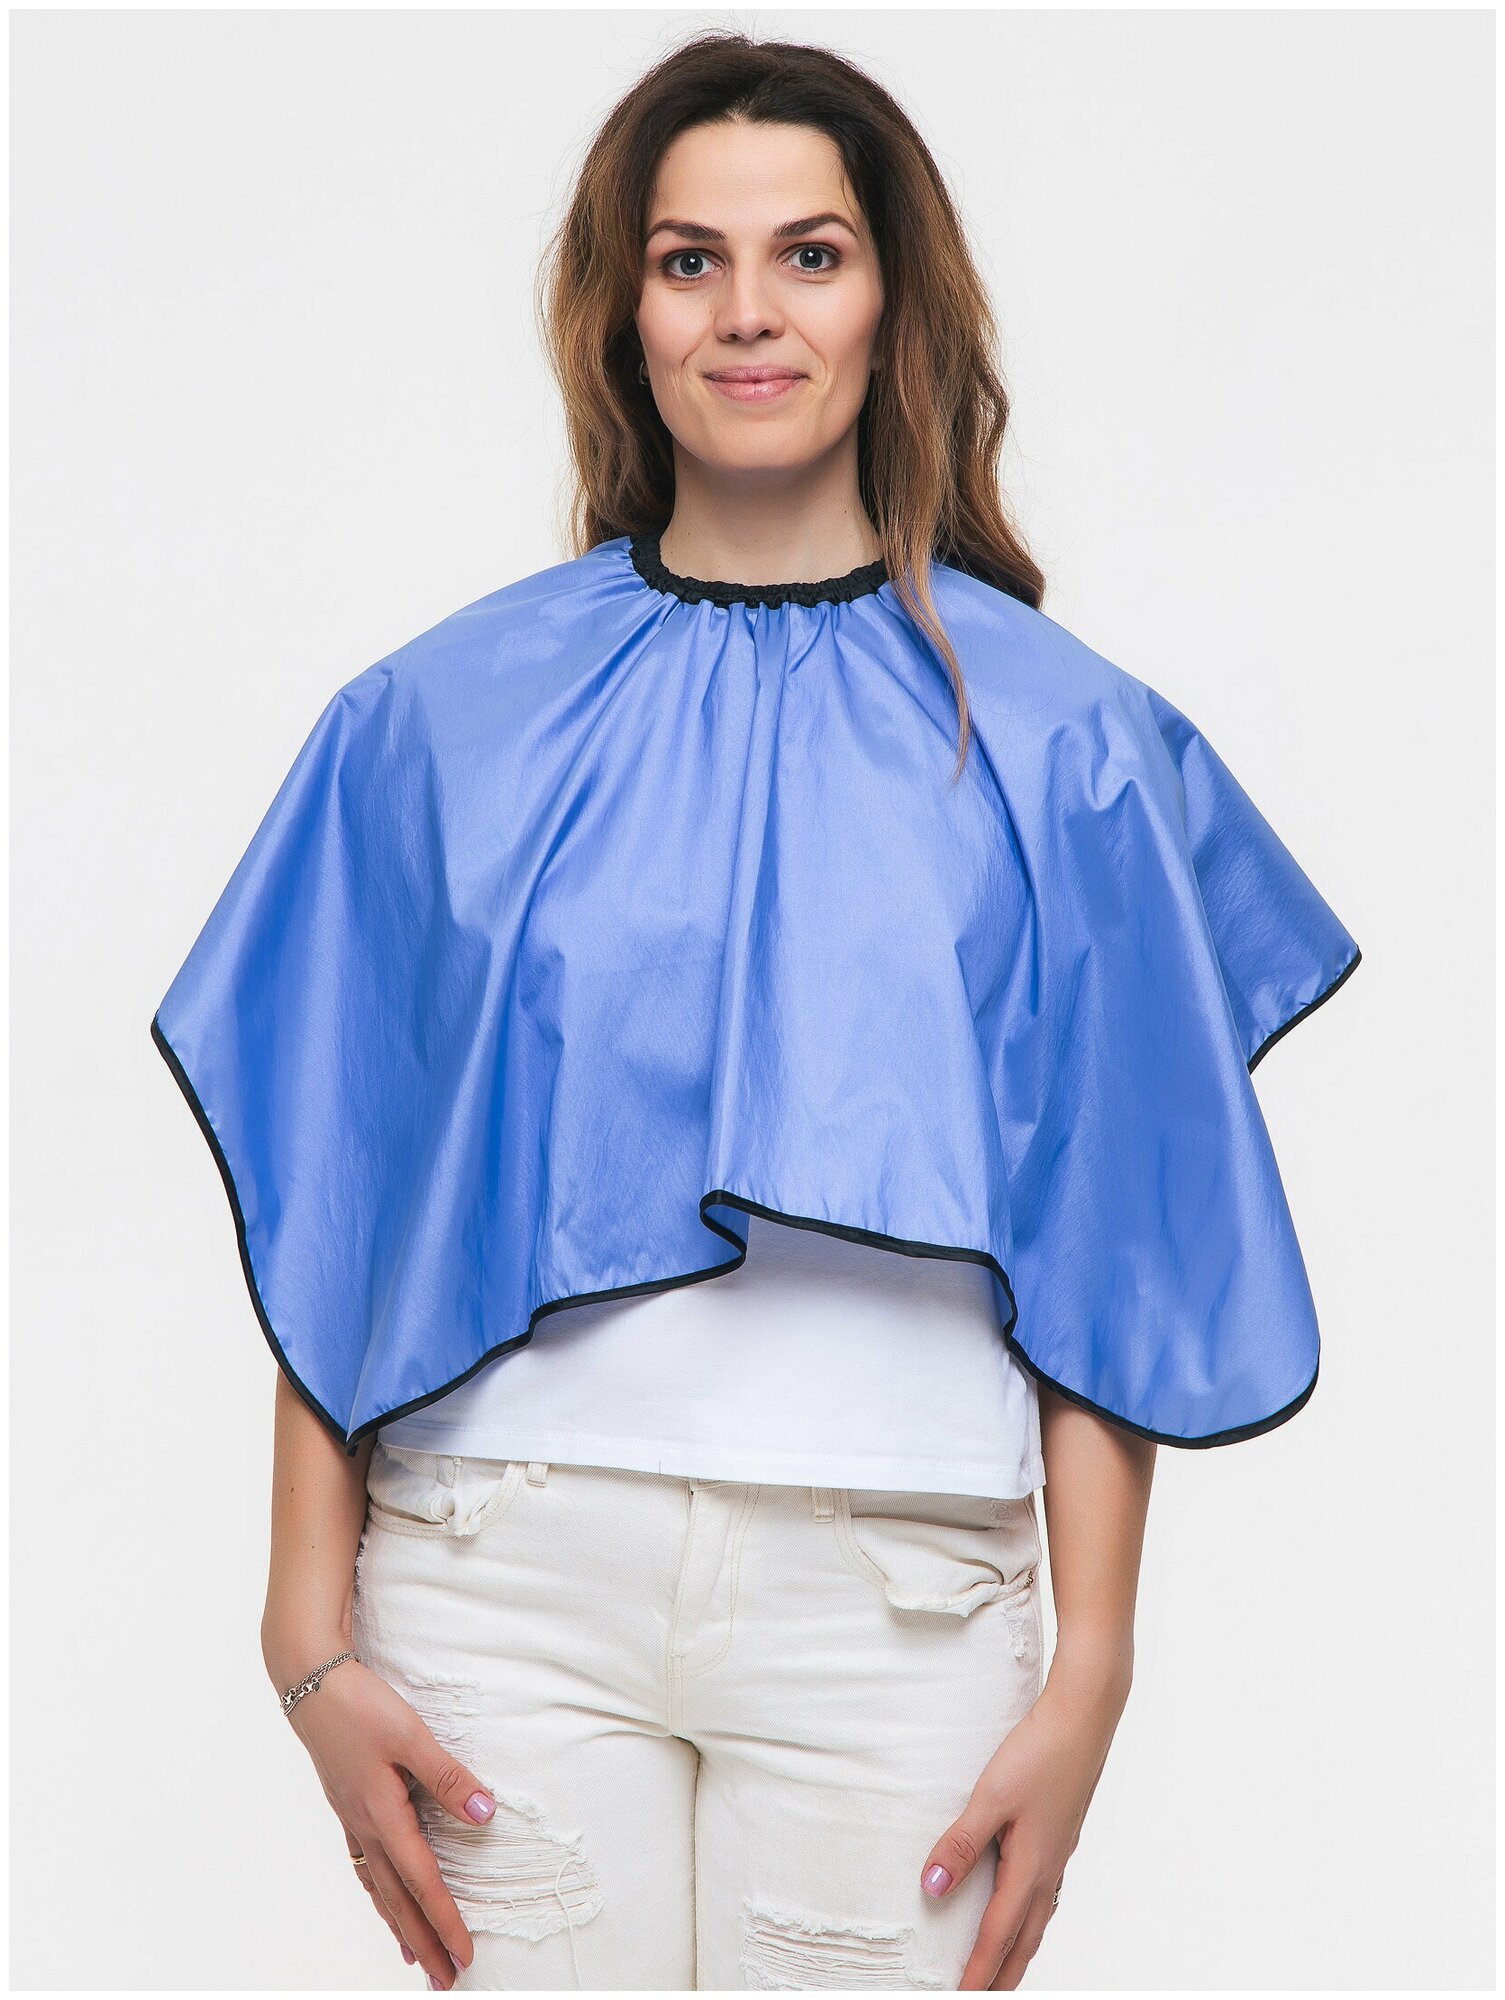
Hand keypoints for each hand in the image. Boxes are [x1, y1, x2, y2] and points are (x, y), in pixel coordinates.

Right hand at [283, 1653, 496, 1989]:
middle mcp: (366, 1827)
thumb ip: (448, 1777)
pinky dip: (378, 1893)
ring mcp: (352, 1820)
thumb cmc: (359, 1706)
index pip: (422, 1881)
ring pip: (379, 1888)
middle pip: (398, 1899)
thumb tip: (484, 1814)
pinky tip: (383, 1899)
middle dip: (423, 1942)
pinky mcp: (347, 1806)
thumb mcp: (411, 1735)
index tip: (464, 1953)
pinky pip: (365, 1866)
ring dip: (399, 1925)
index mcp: (384, 1815)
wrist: (310, 1683)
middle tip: (445, 1979)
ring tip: (414, 1958)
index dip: (445, 1920)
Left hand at [918, 1659, 1130, 1988]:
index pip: (998, 1935)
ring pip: (1037, 1917)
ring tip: (1001, 1965)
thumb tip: (935, 1886)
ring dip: (1017, 1948)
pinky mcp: (1060, 1834)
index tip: (962, 1996)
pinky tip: (1021, 1901)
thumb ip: (962, 1841)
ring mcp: (1058, 1852)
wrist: (1084, 1718)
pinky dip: (1029, 1915)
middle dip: (1003, 1974)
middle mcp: (1048, 1868)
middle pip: (1023, 1939)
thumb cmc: (1040, 1752)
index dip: (978, 1970)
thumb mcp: (991, 1796)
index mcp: (1030, 1867)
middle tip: (982, 1995)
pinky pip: (1043, 1892)